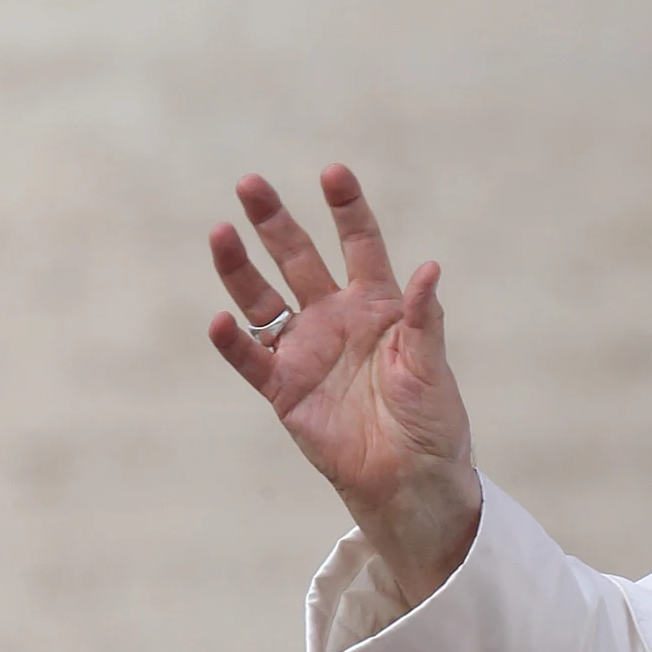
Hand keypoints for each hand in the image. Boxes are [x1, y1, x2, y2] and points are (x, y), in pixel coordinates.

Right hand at [207, 164, 481, 603]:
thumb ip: (423, 318)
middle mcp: (336, 319)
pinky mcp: (284, 390)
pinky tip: (220, 320)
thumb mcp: (431, 366)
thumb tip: (429, 268)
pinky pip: (251, 359)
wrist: (411, 478)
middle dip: (276, 222)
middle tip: (250, 183)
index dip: (347, 210)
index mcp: (378, 306)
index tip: (333, 172)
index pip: (359, 246)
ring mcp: (306, 351)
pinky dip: (233, 342)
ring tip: (221, 232)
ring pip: (263, 299)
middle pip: (299, 259)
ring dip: (241, 268)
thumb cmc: (431, 420)